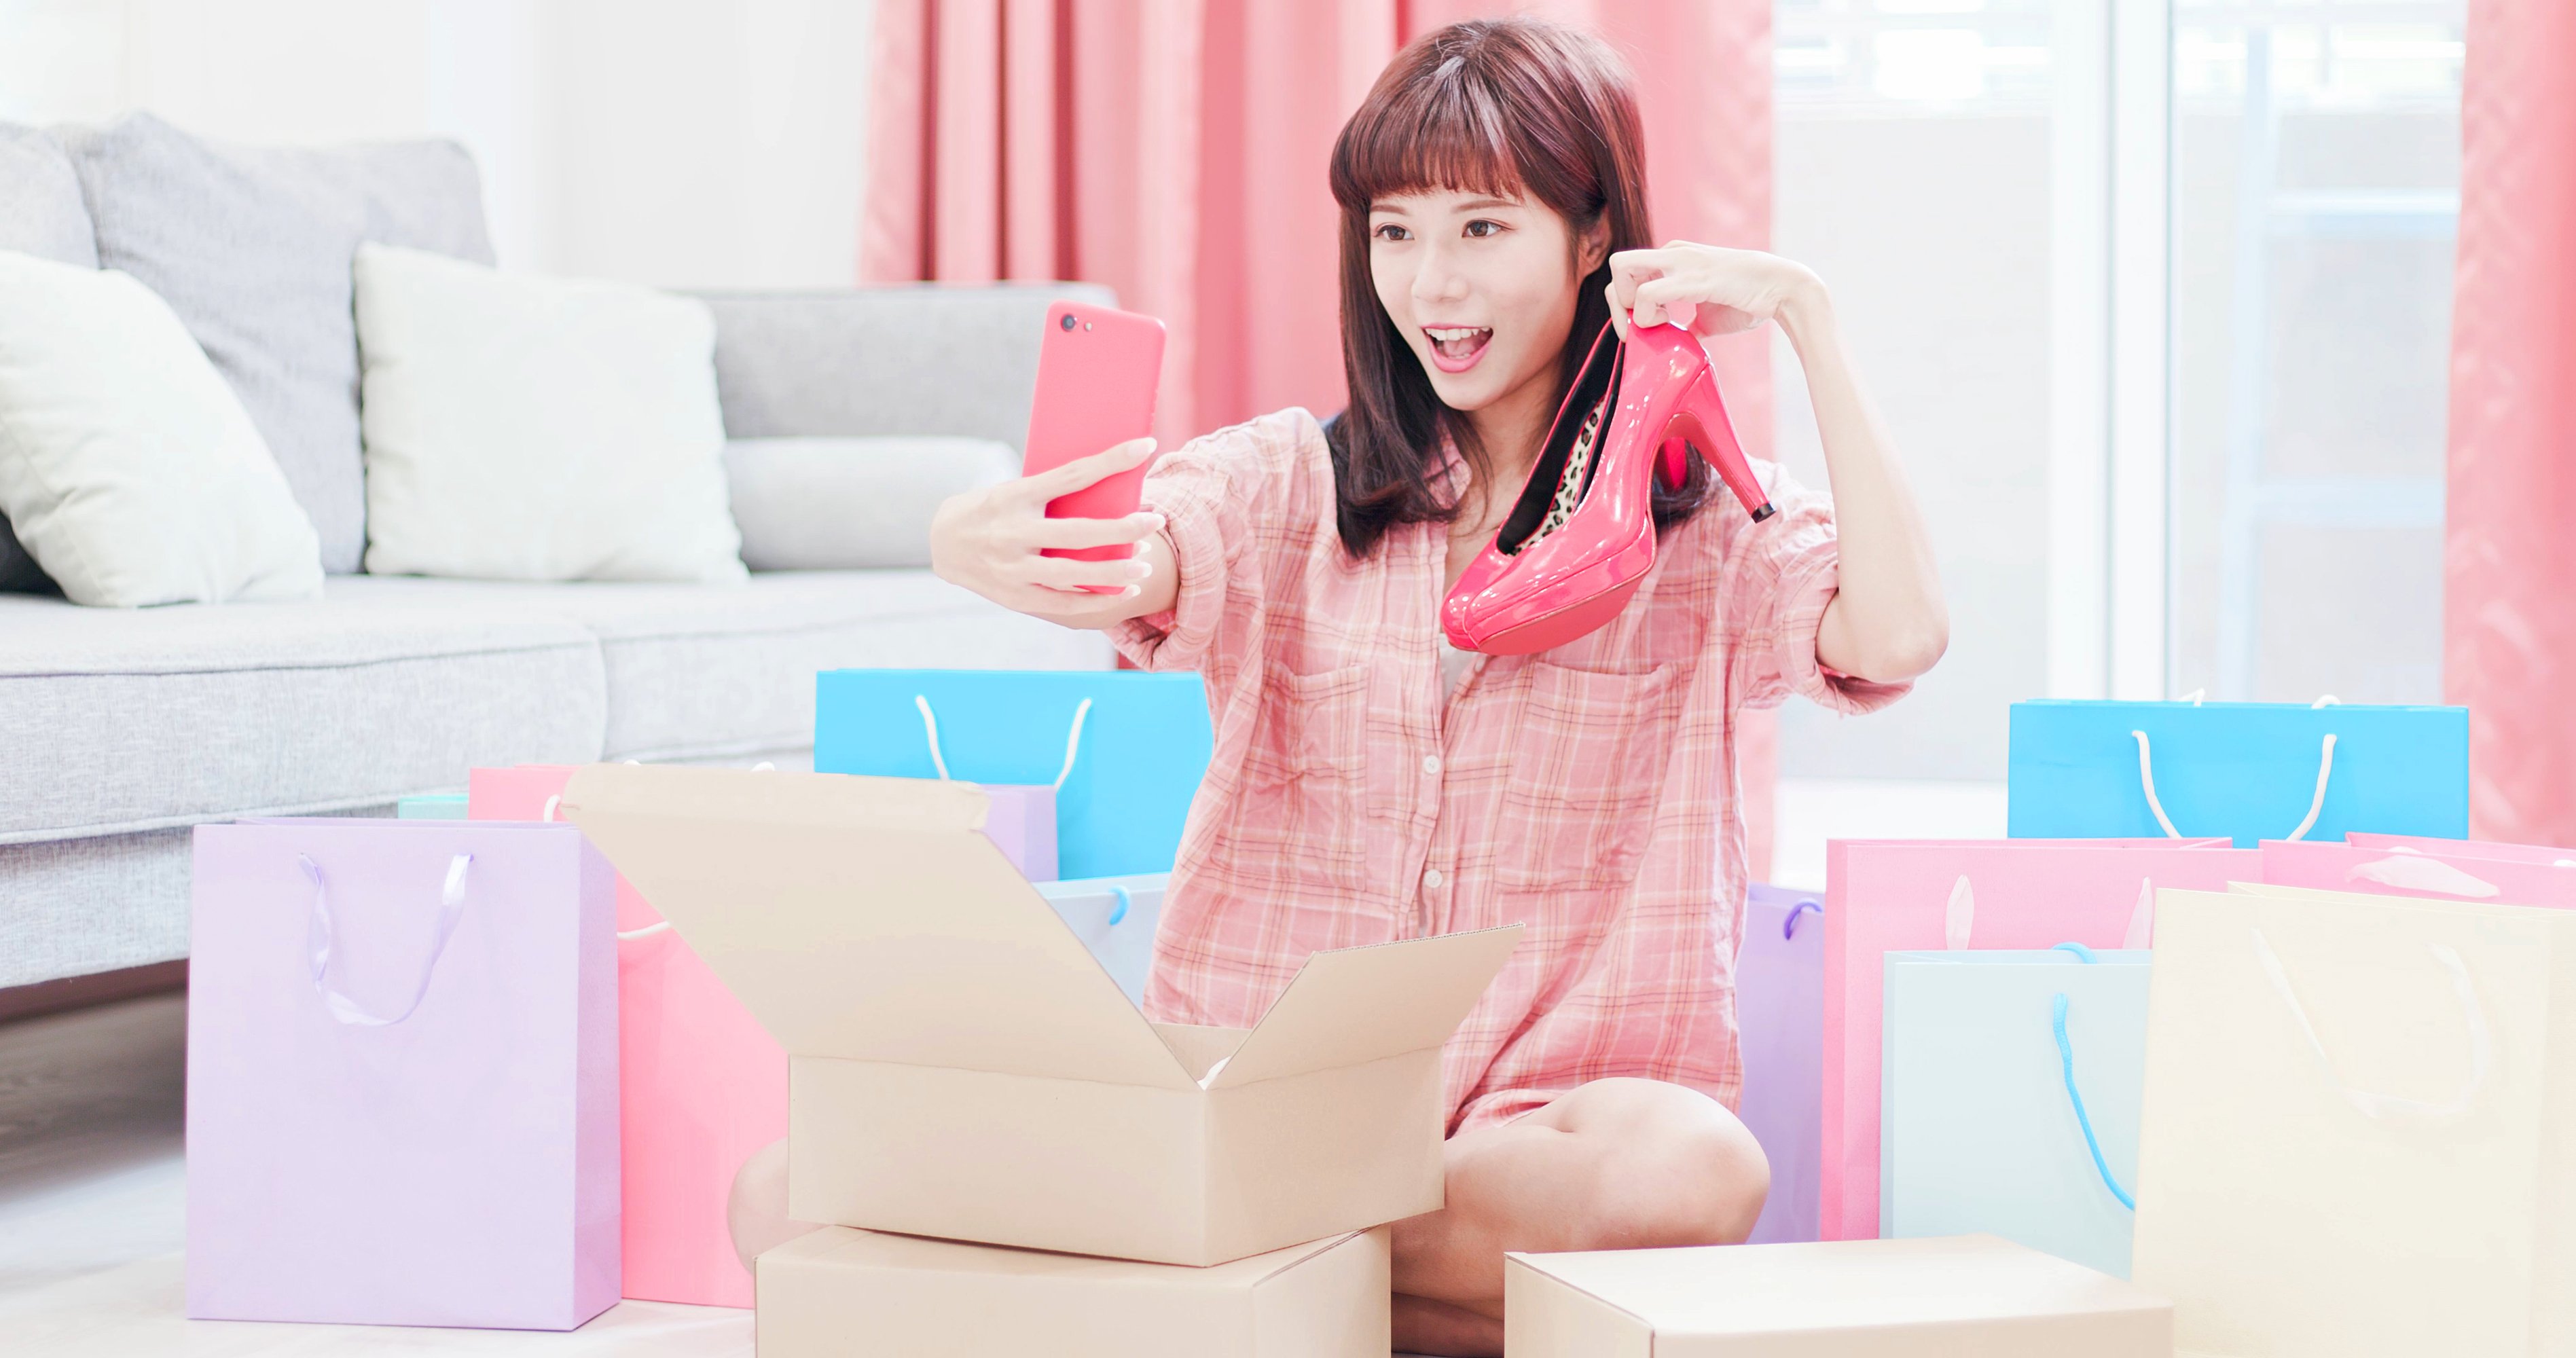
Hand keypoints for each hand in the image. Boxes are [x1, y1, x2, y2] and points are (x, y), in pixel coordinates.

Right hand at [929, 437, 1163, 616]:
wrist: (942, 543)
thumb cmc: (990, 510)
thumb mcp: (1013, 490)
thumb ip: (1052, 493)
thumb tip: (1109, 487)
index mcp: (1015, 496)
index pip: (1072, 474)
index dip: (1112, 460)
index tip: (1147, 445)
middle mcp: (1011, 533)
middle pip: (1077, 533)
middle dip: (1122, 529)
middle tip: (1156, 520)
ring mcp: (1012, 569)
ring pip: (1072, 575)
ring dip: (1114, 571)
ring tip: (1145, 564)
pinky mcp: (1015, 597)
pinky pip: (1064, 604)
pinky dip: (1097, 599)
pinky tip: (1124, 591)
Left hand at [1606, 242, 1825, 339]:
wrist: (1783, 290)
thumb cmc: (1748, 302)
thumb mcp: (1707, 318)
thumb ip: (1686, 327)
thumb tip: (1675, 347)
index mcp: (1674, 257)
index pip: (1627, 273)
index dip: (1626, 305)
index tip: (1646, 328)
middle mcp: (1673, 252)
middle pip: (1617, 266)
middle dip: (1619, 304)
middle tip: (1639, 329)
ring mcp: (1681, 259)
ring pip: (1622, 270)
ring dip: (1631, 308)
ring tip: (1659, 325)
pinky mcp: (1692, 275)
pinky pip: (1647, 293)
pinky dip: (1648, 316)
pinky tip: (1670, 325)